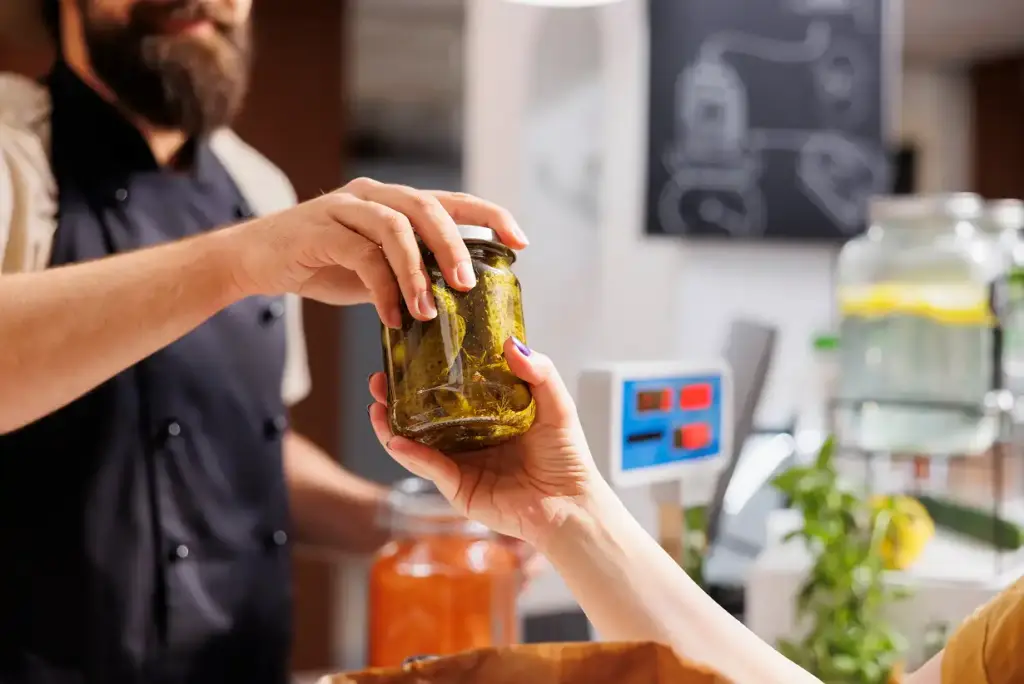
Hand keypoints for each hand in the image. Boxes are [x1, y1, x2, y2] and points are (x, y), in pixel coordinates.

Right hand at [229, 178, 528, 326]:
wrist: (254, 261)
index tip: (521, 240)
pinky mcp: (320, 228)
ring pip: (396, 227)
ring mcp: (345, 207)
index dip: (490, 215)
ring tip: (429, 309)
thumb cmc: (319, 264)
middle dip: (455, 246)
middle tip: (468, 284)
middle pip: (427, 208)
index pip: (451, 201)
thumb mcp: (374, 271)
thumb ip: (407, 276)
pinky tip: (392, 316)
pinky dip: (382, 288)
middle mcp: (373, 196)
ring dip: (418, 270)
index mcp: (394, 202)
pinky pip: (361, 254)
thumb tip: (448, 303)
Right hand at [366, 338, 598, 548]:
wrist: (572, 504)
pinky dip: (411, 455)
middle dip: (395, 398)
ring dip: (390, 425)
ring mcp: (461, 464)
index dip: (426, 374)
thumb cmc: (567, 457)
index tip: (407, 354)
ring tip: (376, 405)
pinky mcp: (459, 489)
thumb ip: (539, 372)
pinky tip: (396, 439)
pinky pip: (430, 469)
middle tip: (379, 379)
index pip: (450, 391)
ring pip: (416, 443)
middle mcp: (470, 439)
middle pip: (423, 416)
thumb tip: (511, 342)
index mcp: (488, 416)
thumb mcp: (556, 404)